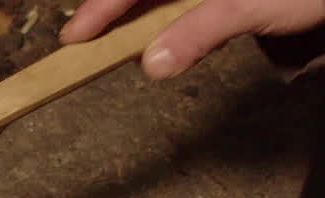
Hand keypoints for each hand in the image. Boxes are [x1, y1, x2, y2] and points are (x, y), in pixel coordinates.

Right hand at [59, 0, 324, 78]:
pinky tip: (153, 34)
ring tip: (109, 38)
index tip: (76, 35)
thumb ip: (200, 32)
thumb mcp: (248, 7)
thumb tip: (153, 65)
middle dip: (110, 8)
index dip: (101, 5)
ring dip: (131, 15)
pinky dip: (159, 18)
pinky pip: (177, 2)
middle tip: (80, 42)